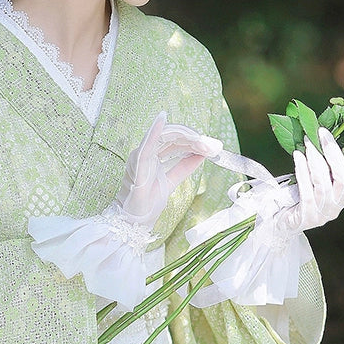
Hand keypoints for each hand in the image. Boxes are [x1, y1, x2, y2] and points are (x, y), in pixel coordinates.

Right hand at [116, 112, 222, 226]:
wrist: (134, 223)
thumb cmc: (147, 204)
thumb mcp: (171, 182)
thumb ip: (183, 167)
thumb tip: (200, 155)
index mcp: (151, 156)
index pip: (173, 141)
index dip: (191, 141)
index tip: (209, 145)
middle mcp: (144, 154)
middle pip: (170, 137)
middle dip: (191, 138)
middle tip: (209, 144)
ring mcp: (139, 158)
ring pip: (162, 138)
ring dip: (183, 136)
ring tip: (200, 139)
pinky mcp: (136, 166)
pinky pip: (146, 147)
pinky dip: (154, 132)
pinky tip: (161, 120)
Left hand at [281, 128, 343, 232]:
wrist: (286, 223)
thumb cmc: (306, 198)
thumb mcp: (325, 187)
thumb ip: (340, 175)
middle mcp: (338, 205)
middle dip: (334, 153)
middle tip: (322, 132)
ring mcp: (323, 212)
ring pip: (324, 183)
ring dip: (315, 159)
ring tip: (307, 141)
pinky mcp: (307, 215)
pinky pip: (307, 191)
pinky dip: (302, 171)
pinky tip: (298, 155)